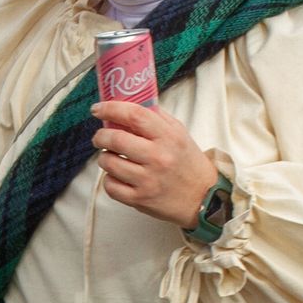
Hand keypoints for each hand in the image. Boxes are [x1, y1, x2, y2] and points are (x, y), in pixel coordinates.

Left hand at [90, 99, 218, 225]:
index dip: (111, 109)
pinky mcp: (140, 199)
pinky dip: (109, 179)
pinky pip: (110, 186)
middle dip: (100, 136)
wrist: (204, 197)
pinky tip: (118, 176)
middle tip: (100, 137)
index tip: (98, 109)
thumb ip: (156, 117)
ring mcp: (148, 180)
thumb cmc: (188, 163)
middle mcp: (158, 157)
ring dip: (104, 157)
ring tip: (112, 157)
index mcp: (168, 137)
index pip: (134, 115)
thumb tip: (128, 103)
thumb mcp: (179, 133)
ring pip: (109, 163)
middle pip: (116, 139)